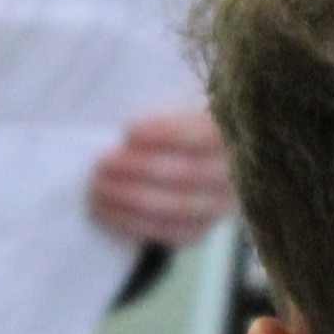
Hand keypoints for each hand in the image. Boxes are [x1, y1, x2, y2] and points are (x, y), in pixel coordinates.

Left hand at [88, 107, 231, 248]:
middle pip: (187, 175)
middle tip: (102, 163)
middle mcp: (236, 172)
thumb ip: (167, 107)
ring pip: (178, 208)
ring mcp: (222, 204)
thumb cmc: (181, 116)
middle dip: (139, 170)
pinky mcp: (203, 226)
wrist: (194, 149)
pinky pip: (172, 233)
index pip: (205, 136)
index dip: (167, 134)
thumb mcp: (183, 99)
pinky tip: (107, 213)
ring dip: (131, 200)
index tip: (129, 129)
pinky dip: (135, 224)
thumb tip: (132, 118)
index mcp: (234, 134)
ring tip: (96, 188)